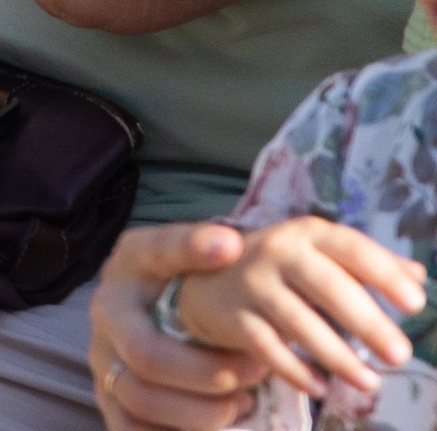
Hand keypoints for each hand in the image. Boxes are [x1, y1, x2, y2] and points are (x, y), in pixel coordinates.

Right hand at [90, 223, 265, 430]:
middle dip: (210, 371)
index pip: (151, 264)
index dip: (190, 257)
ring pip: (142, 402)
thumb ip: (195, 248)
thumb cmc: (172, 291)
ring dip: (203, 411)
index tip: (232, 251)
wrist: (148, 320)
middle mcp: (104, 325)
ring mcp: (104, 370)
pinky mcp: (113, 410)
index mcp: (122, 280)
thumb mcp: (176, 260)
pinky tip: (221, 425)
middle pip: (148, 358)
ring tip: (244, 402)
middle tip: (258, 369)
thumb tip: (228, 243)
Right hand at [171, 216, 426, 409]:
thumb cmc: (282, 270)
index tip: (416, 303)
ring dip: (337, 355)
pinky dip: (295, 370)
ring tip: (370, 382)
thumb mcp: (319, 255)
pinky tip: (321, 388)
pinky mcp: (233, 315)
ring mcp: (252, 282)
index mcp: (307, 234)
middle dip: (365, 321)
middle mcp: (277, 251)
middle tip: (400, 354)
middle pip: (326, 285)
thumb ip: (365, 264)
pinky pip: (267, 347)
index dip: (383, 273)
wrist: (207, 277)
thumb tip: (418, 275)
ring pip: (298, 320)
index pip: (350, 247)